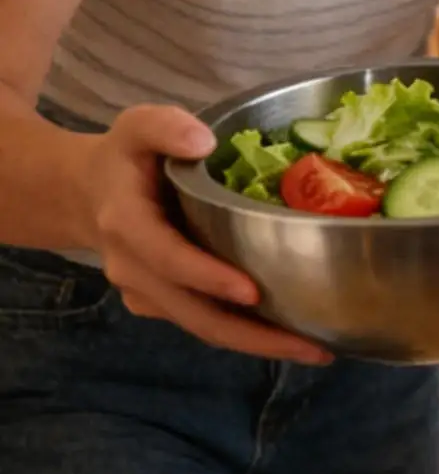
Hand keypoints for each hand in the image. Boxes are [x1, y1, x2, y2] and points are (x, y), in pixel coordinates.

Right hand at [77, 104, 330, 364]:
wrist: (88, 194)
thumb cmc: (126, 156)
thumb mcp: (138, 125)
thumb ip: (166, 127)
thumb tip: (204, 142)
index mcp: (128, 225)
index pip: (169, 260)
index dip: (209, 278)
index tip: (253, 292)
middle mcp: (135, 270)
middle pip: (194, 314)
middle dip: (251, 335)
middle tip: (310, 345)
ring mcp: (147, 293)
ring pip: (202, 327)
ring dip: (256, 344)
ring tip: (314, 348)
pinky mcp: (161, 302)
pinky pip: (202, 322)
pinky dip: (244, 333)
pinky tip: (288, 333)